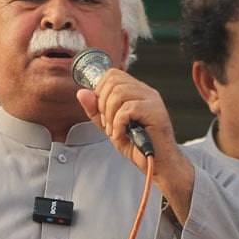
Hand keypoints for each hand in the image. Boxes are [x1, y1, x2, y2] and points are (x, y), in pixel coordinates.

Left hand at [75, 69, 194, 223]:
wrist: (157, 163)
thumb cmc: (136, 145)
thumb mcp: (109, 126)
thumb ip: (95, 110)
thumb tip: (81, 92)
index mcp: (136, 91)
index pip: (112, 74)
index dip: (100, 90)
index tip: (101, 112)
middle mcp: (145, 91)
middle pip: (113, 81)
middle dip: (102, 104)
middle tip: (107, 124)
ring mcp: (152, 100)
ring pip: (119, 93)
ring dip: (110, 115)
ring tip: (114, 131)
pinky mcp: (156, 111)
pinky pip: (128, 109)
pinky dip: (118, 124)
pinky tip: (122, 135)